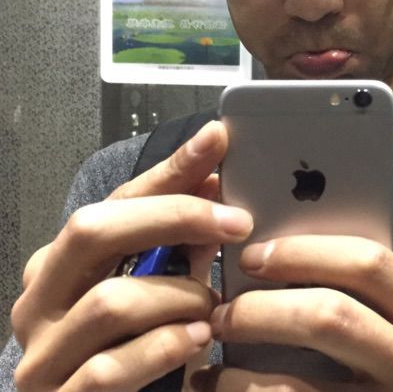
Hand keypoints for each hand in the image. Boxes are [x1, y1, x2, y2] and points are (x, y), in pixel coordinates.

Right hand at [11, 122, 253, 391]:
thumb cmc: (139, 344)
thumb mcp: (165, 282)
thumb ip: (184, 236)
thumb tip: (217, 177)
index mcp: (63, 260)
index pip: (118, 198)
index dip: (171, 170)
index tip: (217, 141)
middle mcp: (40, 300)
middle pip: (94, 229)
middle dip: (175, 217)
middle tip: (238, 222)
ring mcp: (42, 354)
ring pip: (111, 301)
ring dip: (181, 298)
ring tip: (213, 307)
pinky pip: (111, 367)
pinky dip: (166, 347)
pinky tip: (198, 340)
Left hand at [191, 235, 392, 391]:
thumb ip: (381, 306)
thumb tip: (289, 266)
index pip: (370, 263)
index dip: (304, 253)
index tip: (256, 255)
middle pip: (330, 316)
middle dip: (262, 309)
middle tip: (225, 311)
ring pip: (294, 389)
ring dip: (238, 375)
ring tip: (214, 367)